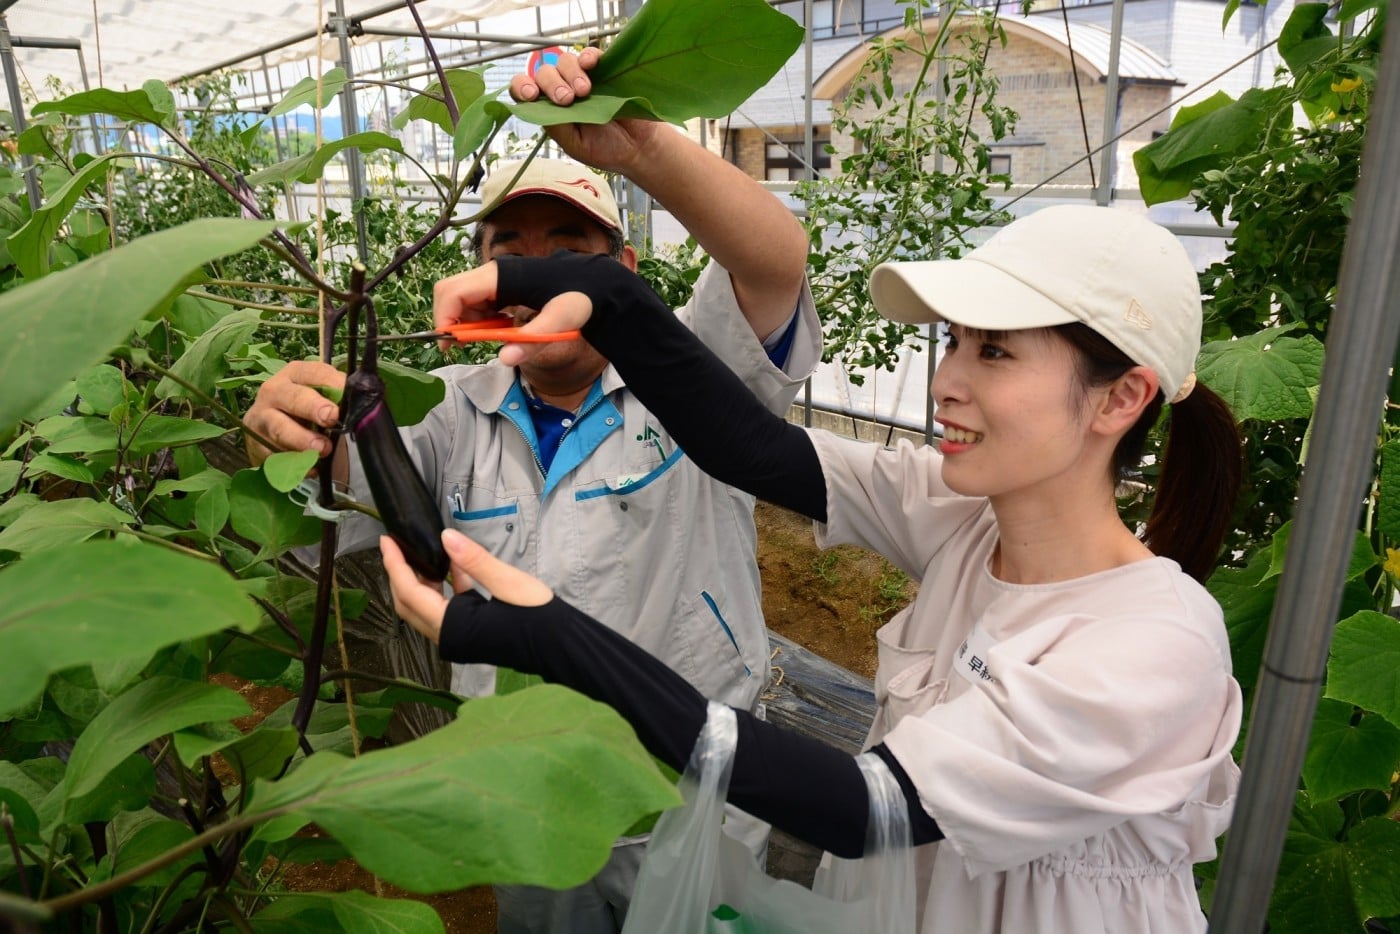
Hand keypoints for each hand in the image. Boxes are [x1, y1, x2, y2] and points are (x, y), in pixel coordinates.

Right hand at [244, 360, 344, 463]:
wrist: (268, 431)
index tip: (347, 398)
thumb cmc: (303, 410)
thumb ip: (337, 397)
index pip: (315, 372)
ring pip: (280, 428)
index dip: (333, 384)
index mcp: (294, 374)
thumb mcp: (319, 396)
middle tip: (331, 419)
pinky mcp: (255, 443)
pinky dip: (294, 463)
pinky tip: (311, 467)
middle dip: (313, 408)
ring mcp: (261, 417)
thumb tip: (363, 404)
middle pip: (293, 398)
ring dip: (303, 440)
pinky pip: (275, 454)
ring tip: (322, 449)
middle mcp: (274, 391)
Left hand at [382, 528, 552, 643]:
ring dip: (419, 581)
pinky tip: (453, 566)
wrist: (559, 645)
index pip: (410, 592)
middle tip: (397, 545)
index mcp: (452, 625)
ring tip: (420, 553)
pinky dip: (443, 588)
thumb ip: (474, 560)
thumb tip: (446, 537)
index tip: (387, 541)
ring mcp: (457, 637)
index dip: (396, 565)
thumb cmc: (536, 617)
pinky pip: (444, 609)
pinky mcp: (468, 633)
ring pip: (424, 607)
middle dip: (400, 573)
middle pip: (409, 603)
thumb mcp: (508, 582)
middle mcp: (447, 636)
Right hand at [431, 259, 595, 366]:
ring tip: (490, 339)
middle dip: (451, 320)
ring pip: (462, 299)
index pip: (453, 292)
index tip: (450, 344)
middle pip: (451, 293)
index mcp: (500, 277)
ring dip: (467, 322)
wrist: (596, 285)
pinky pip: (478, 303)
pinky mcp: (502, 289)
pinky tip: (502, 329)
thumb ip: (532, 341)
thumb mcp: (560, 322)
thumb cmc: (580, 297)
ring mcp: (495, 280)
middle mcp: (492, 274)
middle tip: (462, 346)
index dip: (444, 318)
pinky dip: (481, 320)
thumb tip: (505, 358)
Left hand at [508, 47, 659, 174]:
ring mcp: (583, 78)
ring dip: (571, 73)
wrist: (638, 148)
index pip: (525, 91)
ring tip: (586, 91)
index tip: (532, 95)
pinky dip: (588, 55)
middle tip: (568, 99)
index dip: (522, 87)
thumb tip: (539, 104)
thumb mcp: (574, 144)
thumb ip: (556, 124)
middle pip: (544, 73)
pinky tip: (591, 64)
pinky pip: (590, 54)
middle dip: (552, 83)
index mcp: (550, 109)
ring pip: (565, 61)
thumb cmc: (605, 149)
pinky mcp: (604, 70)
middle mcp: (562, 89)